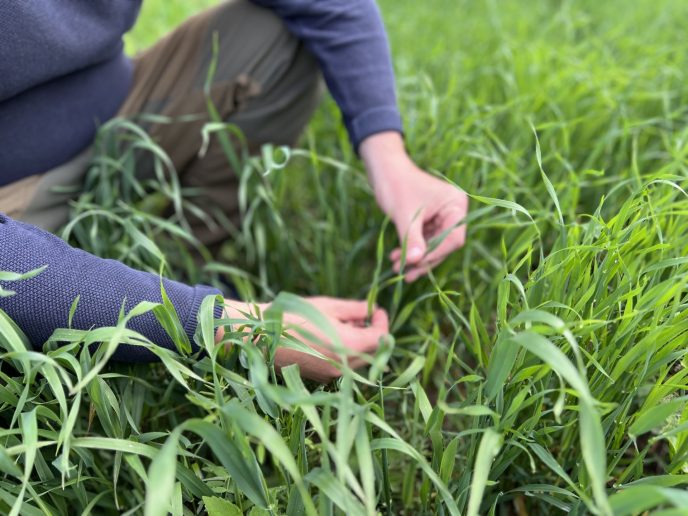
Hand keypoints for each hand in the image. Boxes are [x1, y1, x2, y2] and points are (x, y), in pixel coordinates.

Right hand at [220, 297, 388, 382]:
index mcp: (348, 346)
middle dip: (373, 332)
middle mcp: (344, 366)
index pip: (382, 338)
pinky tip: (332, 336)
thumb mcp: (327, 307)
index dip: (383, 322)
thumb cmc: (293, 315)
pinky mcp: (322, 378)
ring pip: (360, 360)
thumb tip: (373, 310)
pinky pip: (344, 366)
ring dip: (360, 343)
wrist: (260, 337)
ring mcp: (332, 375)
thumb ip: (355, 310)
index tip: (376, 310)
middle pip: (374, 351)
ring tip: (344, 323)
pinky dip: (346, 352)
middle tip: (362, 315)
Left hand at [360, 132, 467, 281]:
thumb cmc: (396, 185)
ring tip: (396, 267)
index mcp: (456, 205)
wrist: (383, 170)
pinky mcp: (430, 220)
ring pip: (433, 245)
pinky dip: (412, 249)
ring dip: (415, 257)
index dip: (435, 254)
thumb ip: (412, 239)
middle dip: (423, 259)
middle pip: (444, 245)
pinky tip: (397, 257)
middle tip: (405, 274)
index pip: (454, 238)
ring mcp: (442, 216)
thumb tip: (415, 262)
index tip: (416, 264)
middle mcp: (453, 211)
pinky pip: (424, 240)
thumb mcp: (404, 215)